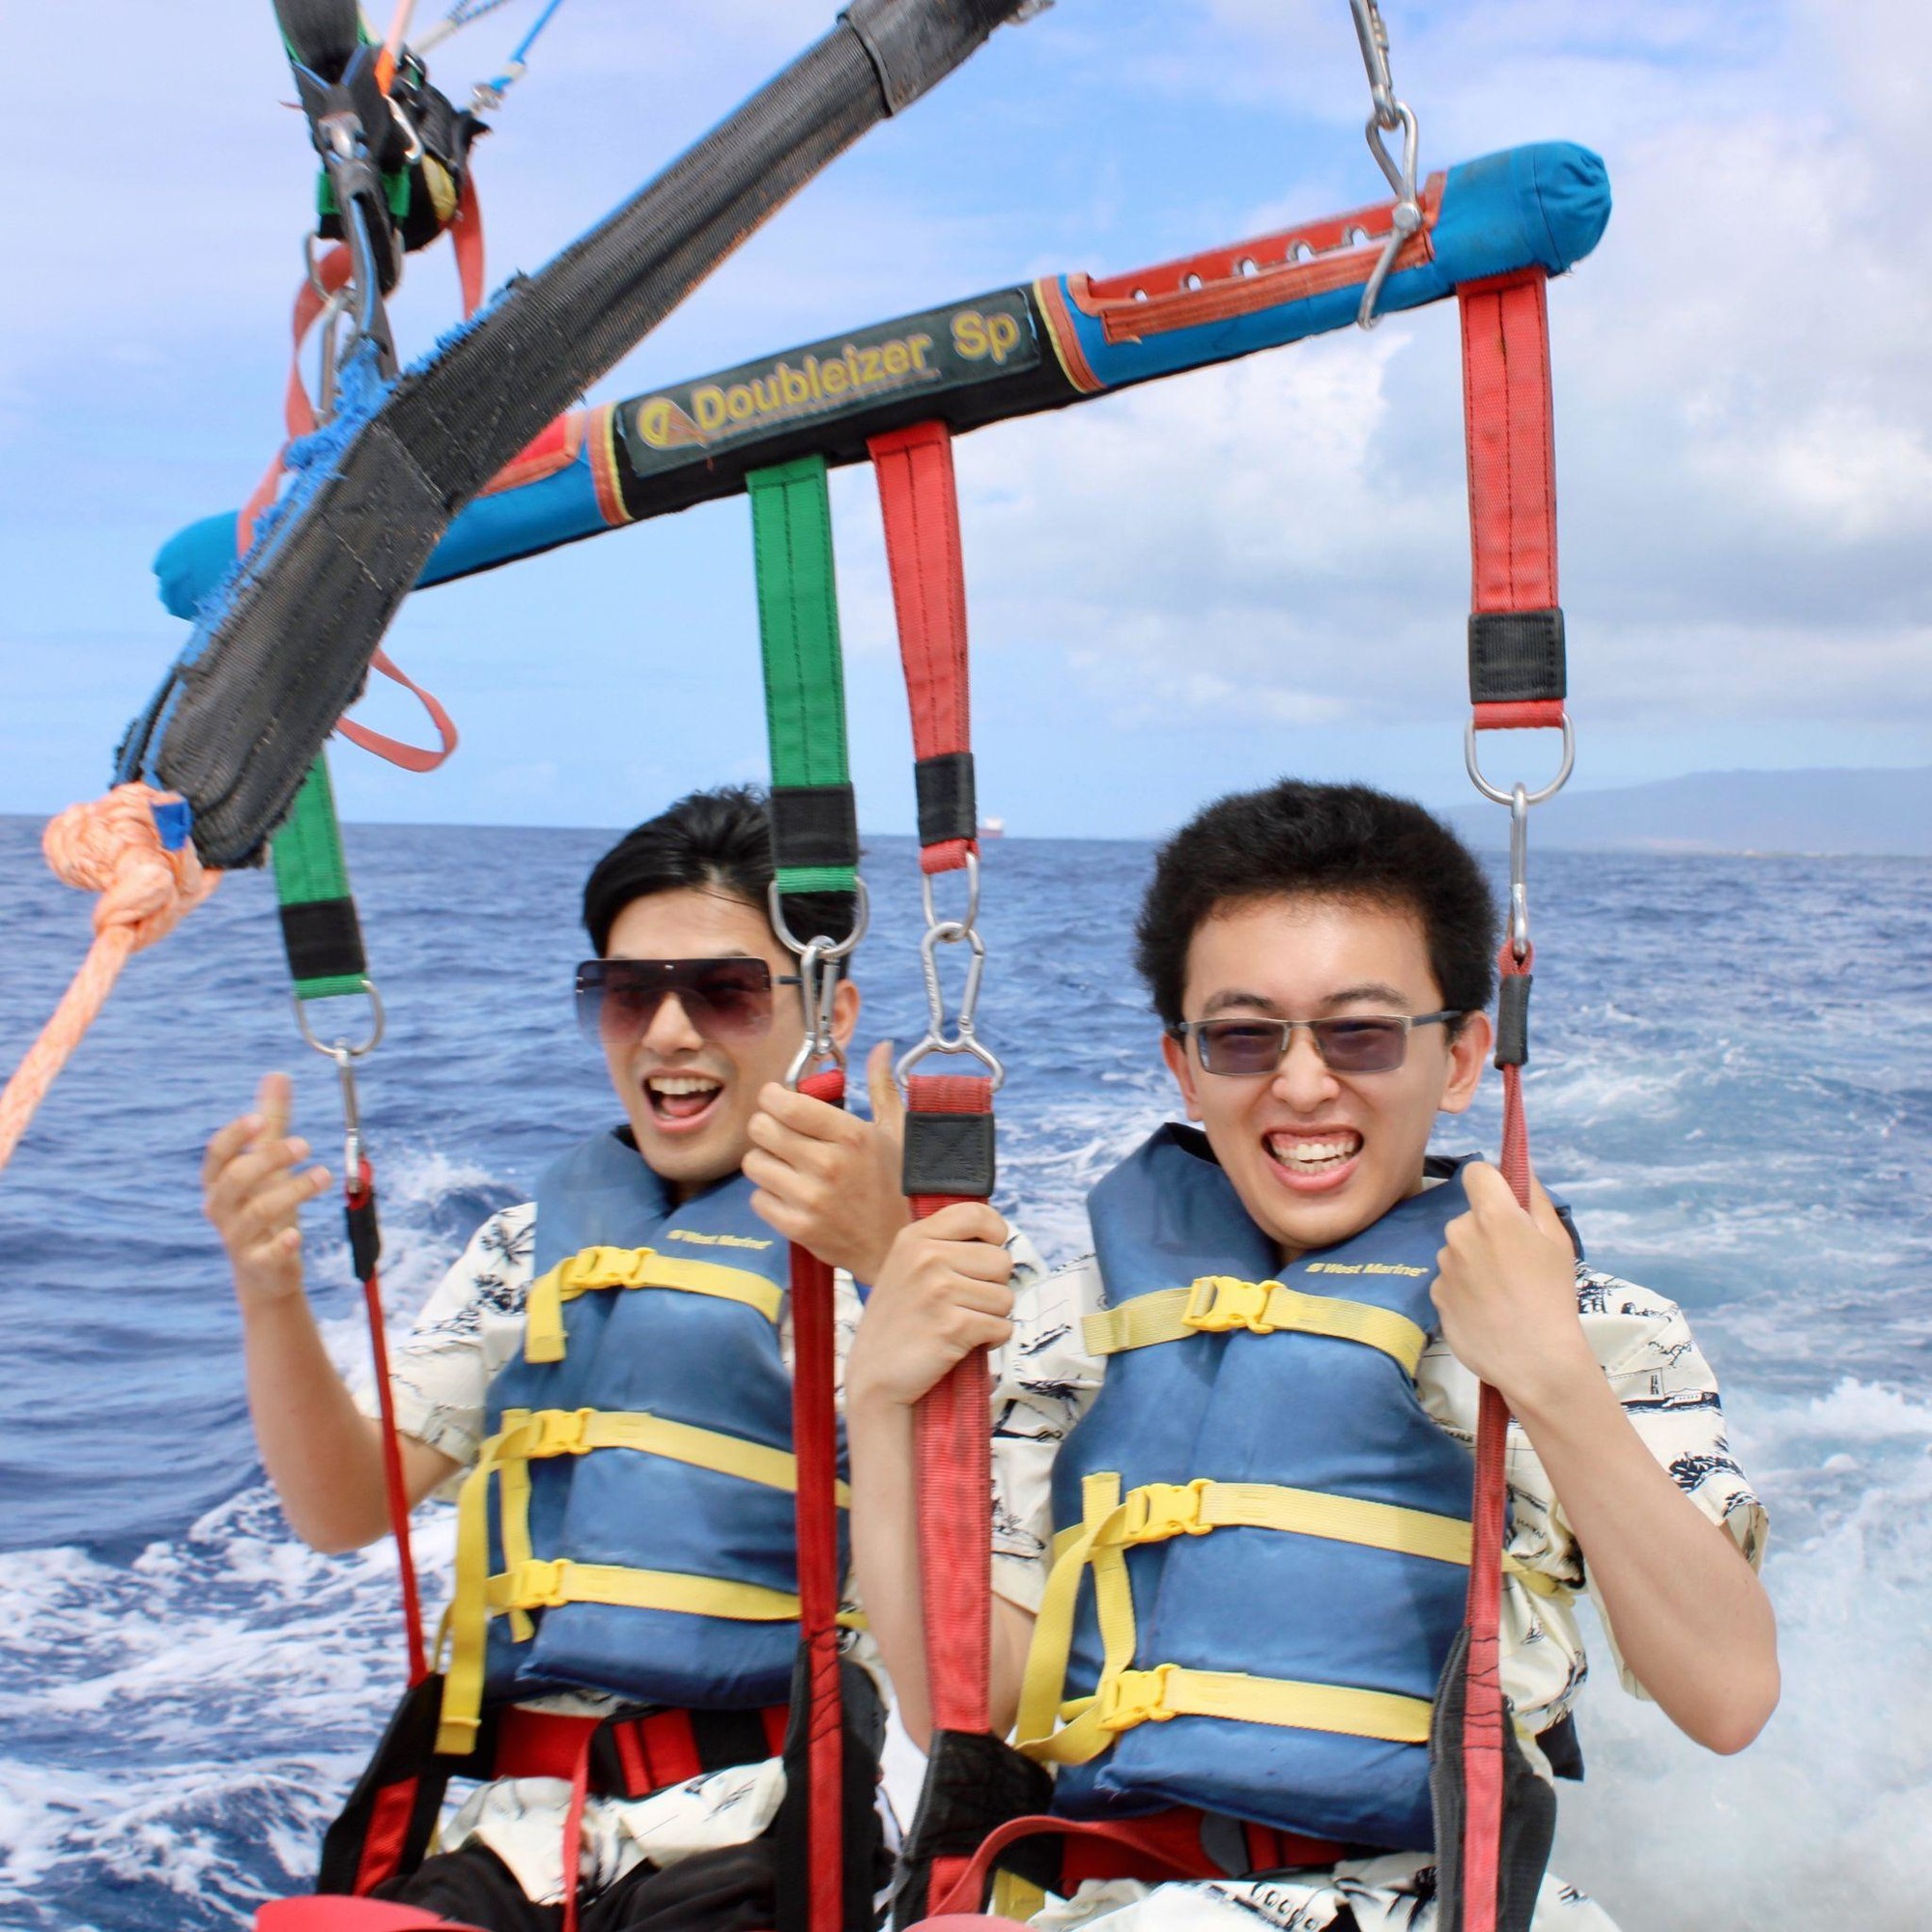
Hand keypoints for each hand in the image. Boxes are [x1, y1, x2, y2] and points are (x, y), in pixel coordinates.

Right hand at [203, 1072, 332, 1310]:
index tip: (260, 1119)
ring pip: (257, 1212)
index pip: (217, 1155)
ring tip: (325, 1175)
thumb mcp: (266, 1164)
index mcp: (219, 1182)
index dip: (235, 1137)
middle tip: (306, 1143)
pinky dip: (280, 1244)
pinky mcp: (259, 1264)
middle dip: (269, 1159)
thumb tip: (277, 1075)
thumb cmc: (261, 1206)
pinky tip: (296, 1234)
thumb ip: (272, 1122)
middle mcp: (221, 1209)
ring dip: (292, 1191)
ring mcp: (238, 1238)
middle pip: (235, 1180)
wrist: (263, 1271)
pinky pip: (266, 1254)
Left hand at [745, 1041, 909, 1280]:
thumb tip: (881, 1047)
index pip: (784, 1103)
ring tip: (790, 1167)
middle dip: (767, 1126)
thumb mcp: (897, 1133)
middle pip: (760, 1128)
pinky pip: (757, 1198)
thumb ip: (883, 1086)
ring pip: (754, 1163)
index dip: (773, 1097)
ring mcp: (810, 1199)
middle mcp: (827, 1165)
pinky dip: (769, 1195)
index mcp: (851, 1135)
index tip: (779, 1101)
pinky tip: (792, 1195)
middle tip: (782, 1134)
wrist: (898, 1248)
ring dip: (767, 1161)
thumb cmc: (899, 1186)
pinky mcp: (797, 1228)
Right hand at [847, 1201, 1014, 1412]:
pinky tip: (963, 1344)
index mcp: (914, 1238)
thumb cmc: (899, 1324)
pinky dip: (991, 1340)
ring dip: (992, 1317)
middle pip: (1001, 1260)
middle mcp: (925, 1258)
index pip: (976, 1213)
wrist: (874, 1378)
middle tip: (966, 1304)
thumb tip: (994, 1234)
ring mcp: (938, 1291)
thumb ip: (941, 1245)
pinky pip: (1002, 1327)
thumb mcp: (906, 1267)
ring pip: (1005, 1297)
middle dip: (994, 1286)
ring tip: (961, 1325)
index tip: (988, 1251)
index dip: (995, 1233)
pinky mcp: (952, 1326)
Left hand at [1432, 1161, 1595, 1412]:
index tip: (1505, 1203)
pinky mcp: (1434, 1294)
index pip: (1477, 1172)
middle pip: (1469, 1217)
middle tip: (1514, 1263)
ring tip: (1502, 1293)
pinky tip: (1486, 1310)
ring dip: (1474, 1261)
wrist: (1535, 1359)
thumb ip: (1535, 1199)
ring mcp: (1443, 1265)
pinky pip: (1449, 1279)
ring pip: (1458, 1250)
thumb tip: (1520, 1170)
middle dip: (1487, 1230)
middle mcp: (1460, 1233)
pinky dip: (1464, 1288)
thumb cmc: (1553, 1296)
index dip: (1491, 1183)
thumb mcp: (1558, 1242)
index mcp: (1493, 1215)